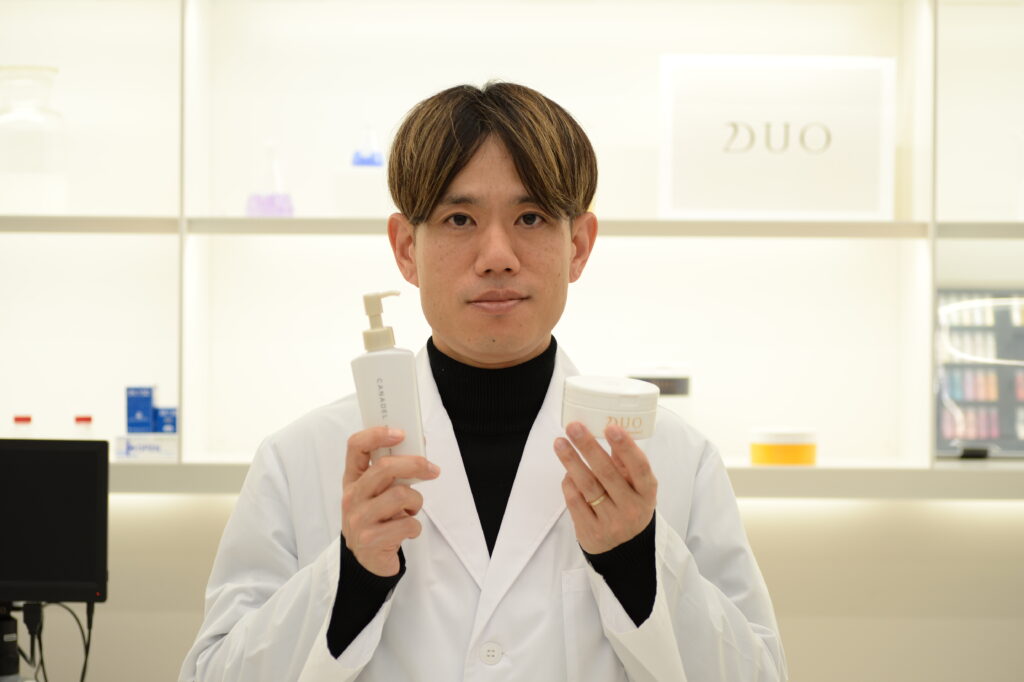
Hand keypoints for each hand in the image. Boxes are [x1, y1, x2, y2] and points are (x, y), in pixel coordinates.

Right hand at [341, 426, 439, 576]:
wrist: (368, 559)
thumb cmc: (377, 518)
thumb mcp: (378, 492)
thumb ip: (392, 471)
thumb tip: (420, 445)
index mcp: (353, 479)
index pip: (356, 446)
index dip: (377, 434)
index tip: (401, 433)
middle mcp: (351, 496)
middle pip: (384, 468)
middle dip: (415, 465)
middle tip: (432, 470)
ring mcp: (358, 519)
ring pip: (400, 495)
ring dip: (416, 502)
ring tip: (411, 510)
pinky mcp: (371, 540)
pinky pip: (407, 524)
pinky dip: (415, 527)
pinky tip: (407, 531)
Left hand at [554, 421, 656, 554]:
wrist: (625, 549)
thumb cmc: (629, 505)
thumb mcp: (635, 487)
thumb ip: (624, 462)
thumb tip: (608, 429)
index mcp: (646, 493)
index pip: (639, 468)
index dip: (626, 447)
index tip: (611, 427)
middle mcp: (632, 508)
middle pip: (607, 474)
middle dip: (588, 447)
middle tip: (574, 427)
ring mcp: (612, 522)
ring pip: (588, 486)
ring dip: (571, 461)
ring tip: (559, 442)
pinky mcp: (591, 532)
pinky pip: (575, 501)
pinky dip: (569, 483)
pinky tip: (567, 471)